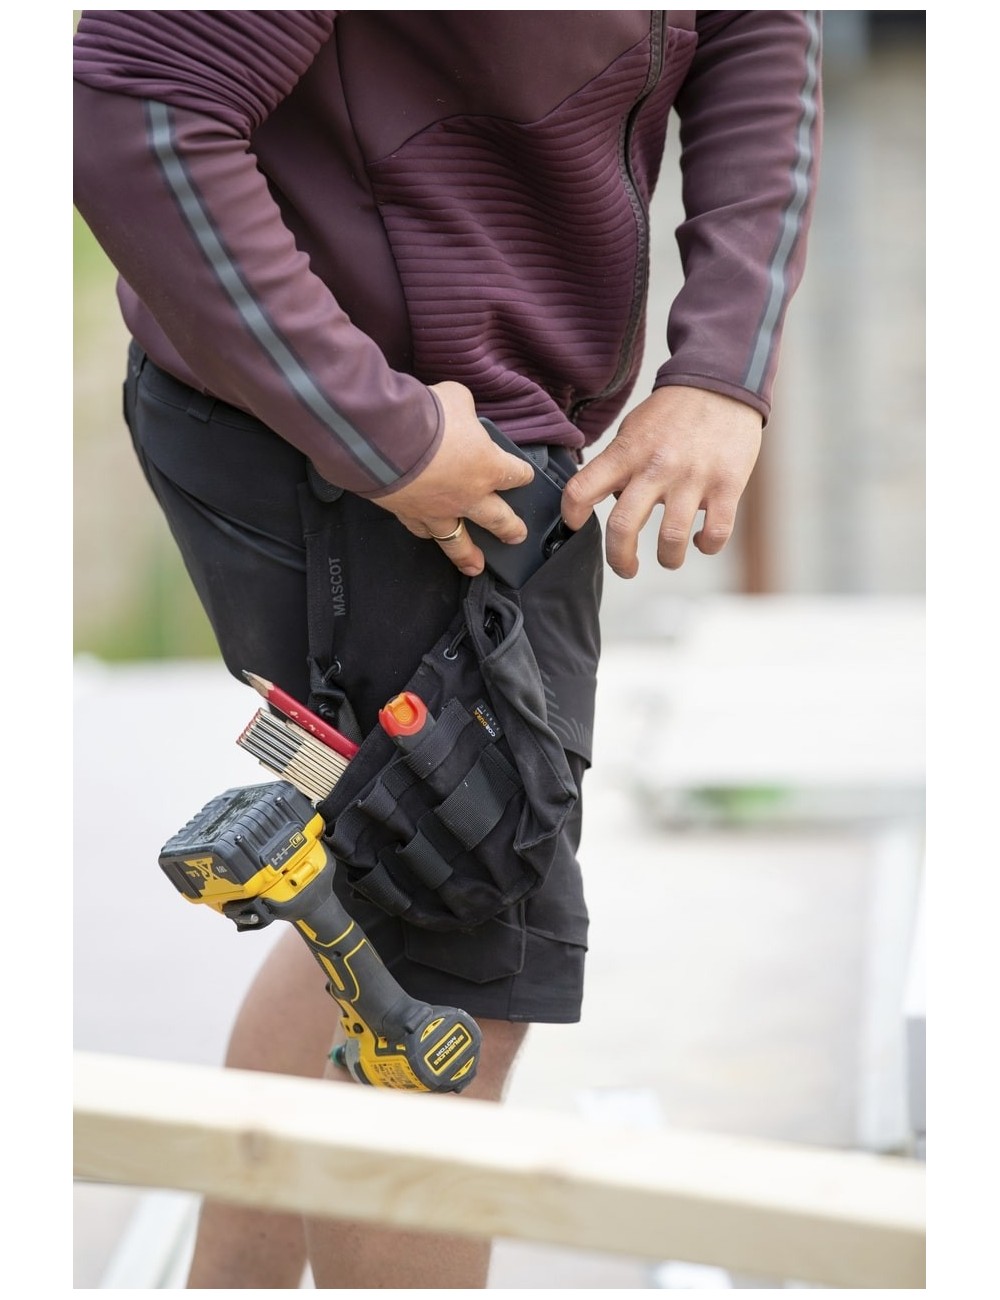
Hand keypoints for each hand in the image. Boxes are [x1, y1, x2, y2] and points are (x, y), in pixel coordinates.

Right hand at [375, 381, 533, 574]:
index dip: (522, 474)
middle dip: (510, 529)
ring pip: (458, 541)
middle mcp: (469, 496)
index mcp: (489, 467)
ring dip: (468, 555)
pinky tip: (428, 536)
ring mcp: (439, 511)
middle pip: (499, 520)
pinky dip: (426, 534)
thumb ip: (463, 410)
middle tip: (516, 537)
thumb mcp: (456, 399)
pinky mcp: (409, 515)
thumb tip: (457, 410)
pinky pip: (421, 530)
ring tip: (475, 566)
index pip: (516, 475)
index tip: (523, 475)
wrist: (385, 440)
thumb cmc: (426, 416)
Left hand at [560, 385, 762, 577]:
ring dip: (667, 559)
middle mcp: (656, 467)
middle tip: (625, 567)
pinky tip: (701, 541)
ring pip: (671, 540)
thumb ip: (618, 466)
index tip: (576, 525)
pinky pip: (716, 533)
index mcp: (626, 452)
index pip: (582, 489)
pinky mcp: (727, 485)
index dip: (571, 514)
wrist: (722, 383)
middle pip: (623, 526)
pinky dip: (706, 546)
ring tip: (668, 558)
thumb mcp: (633, 430)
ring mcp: (692, 478)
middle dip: (620, 559)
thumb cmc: (673, 413)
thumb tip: (607, 502)